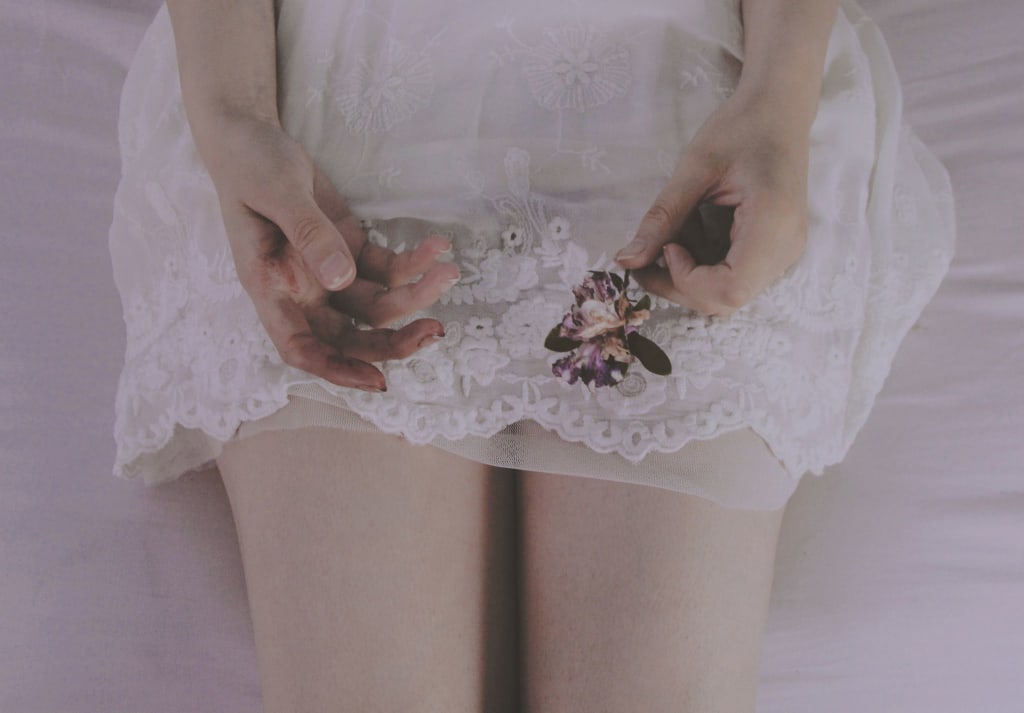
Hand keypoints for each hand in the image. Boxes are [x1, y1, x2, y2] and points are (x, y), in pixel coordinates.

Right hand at [204, 116, 459, 390]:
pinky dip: (413, 262)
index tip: (377, 380)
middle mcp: (302, 290)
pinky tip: (437, 246)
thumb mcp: (276, 192)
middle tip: (434, 330)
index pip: (301, 348)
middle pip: (351, 335)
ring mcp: (329, 273)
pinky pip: (387, 268)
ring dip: (414, 294)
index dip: (337, 370)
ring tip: (448, 271)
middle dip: (393, 340)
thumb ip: (307, 234)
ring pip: (377, 305)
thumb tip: (341, 278)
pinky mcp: (351, 249)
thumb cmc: (250, 165)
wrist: (252, 136)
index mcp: (271, 287)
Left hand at [614, 91, 810, 316]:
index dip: (687, 281)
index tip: (667, 247)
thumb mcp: (695, 168)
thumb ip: (662, 217)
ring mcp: (783, 253)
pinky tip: (693, 231)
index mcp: (774, 224)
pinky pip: (733, 276)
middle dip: (678, 284)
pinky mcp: (774, 251)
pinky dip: (701, 263)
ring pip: (727, 293)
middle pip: (726, 300)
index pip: (729, 290)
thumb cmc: (742, 127)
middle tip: (646, 256)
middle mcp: (786, 248)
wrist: (780, 110)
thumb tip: (626, 260)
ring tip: (674, 232)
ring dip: (688, 274)